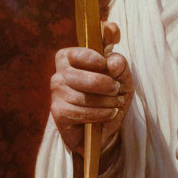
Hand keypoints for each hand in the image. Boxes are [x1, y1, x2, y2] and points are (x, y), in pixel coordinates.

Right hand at [50, 21, 133, 154]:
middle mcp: (59, 74)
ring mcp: (56, 94)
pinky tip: (109, 113)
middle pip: (84, 78)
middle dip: (107, 85)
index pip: (79, 54)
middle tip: (117, 89)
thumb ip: (119, 63)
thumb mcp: (121, 75)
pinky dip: (100, 114)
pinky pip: (80, 112)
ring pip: (84, 97)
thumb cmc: (111, 92)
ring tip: (116, 103)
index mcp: (69, 57)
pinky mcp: (59, 113)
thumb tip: (112, 63)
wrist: (106, 123)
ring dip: (106, 102)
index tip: (112, 69)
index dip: (98, 61)